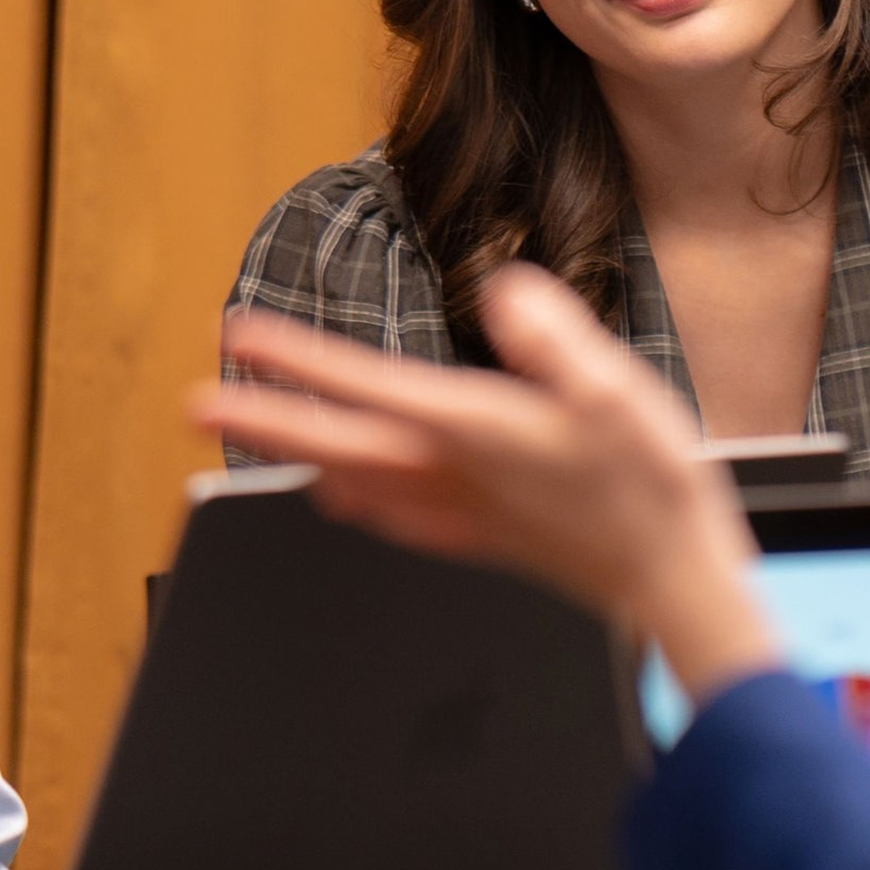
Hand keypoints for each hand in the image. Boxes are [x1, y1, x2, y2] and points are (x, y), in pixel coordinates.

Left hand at [196, 266, 779, 699]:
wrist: (671, 579)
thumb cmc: (650, 487)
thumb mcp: (613, 389)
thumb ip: (553, 337)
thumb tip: (506, 290)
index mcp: (472, 432)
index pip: (362, 387)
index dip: (296, 359)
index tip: (238, 337)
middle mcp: (451, 475)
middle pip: (333, 442)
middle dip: (264, 416)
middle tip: (198, 402)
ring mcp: (461, 512)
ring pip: (351, 481)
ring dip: (296, 455)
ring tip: (254, 439)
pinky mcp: (480, 538)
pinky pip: (391, 516)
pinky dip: (351, 500)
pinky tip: (339, 499)